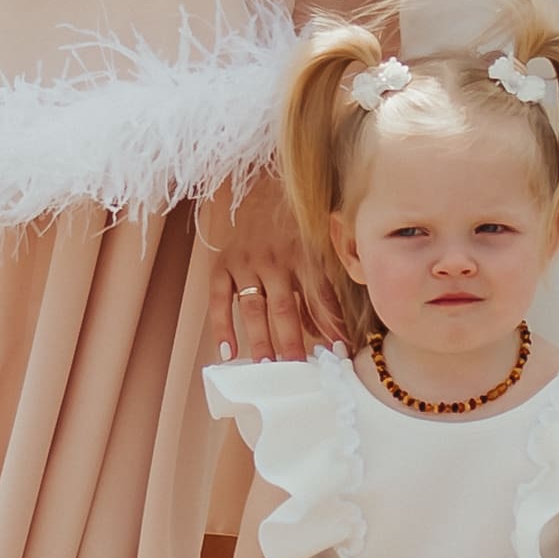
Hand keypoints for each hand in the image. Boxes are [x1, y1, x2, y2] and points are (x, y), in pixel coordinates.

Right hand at [200, 172, 322, 364]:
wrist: (257, 187)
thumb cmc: (294, 227)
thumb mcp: (317, 251)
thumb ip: (324, 292)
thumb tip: (332, 337)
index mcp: (304, 255)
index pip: (319, 298)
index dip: (330, 326)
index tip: (337, 354)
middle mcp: (275, 260)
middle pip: (285, 307)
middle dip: (292, 341)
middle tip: (297, 370)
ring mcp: (246, 263)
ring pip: (254, 308)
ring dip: (261, 339)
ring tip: (268, 367)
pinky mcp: (222, 266)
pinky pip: (220, 300)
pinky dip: (222, 326)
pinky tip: (228, 352)